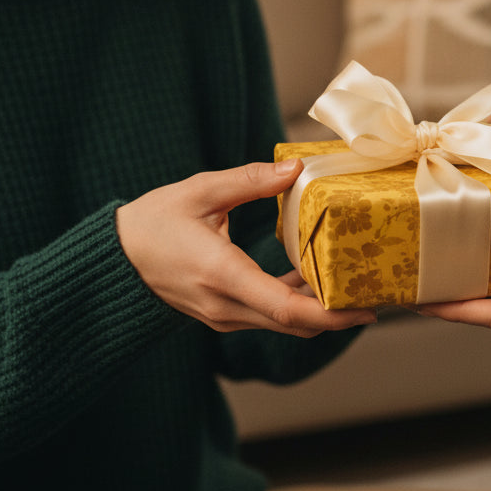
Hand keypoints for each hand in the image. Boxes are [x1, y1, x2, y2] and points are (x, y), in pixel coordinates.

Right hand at [116, 160, 375, 335]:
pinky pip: (269, 315)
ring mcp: (224, 315)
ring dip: (320, 309)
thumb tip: (297, 168)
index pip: (284, 308)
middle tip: (376, 293)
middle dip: (338, 314)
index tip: (365, 309)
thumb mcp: (199, 191)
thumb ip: (250, 180)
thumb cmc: (152, 222)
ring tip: (356, 284)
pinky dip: (296, 303)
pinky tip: (316, 276)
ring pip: (283, 322)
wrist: (114, 260)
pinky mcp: (224, 314)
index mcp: (221, 275)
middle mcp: (225, 306)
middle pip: (294, 323)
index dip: (330, 314)